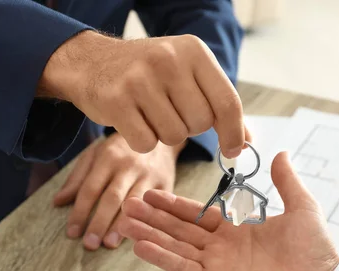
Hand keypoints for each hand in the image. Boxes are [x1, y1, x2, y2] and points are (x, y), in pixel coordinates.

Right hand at [38, 31, 250, 158]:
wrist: (92, 62)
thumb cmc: (147, 74)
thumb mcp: (187, 74)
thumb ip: (218, 105)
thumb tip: (246, 142)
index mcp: (193, 51)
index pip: (227, 101)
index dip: (234, 132)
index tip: (234, 150)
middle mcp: (169, 59)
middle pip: (201, 123)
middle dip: (189, 127)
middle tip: (171, 112)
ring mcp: (140, 79)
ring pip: (174, 136)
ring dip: (164, 135)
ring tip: (149, 114)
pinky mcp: (116, 101)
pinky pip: (146, 143)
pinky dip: (142, 141)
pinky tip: (133, 121)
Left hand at [53, 133, 180, 250]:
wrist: (156, 133)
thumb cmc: (120, 149)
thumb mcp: (95, 155)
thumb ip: (77, 178)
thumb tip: (58, 202)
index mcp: (108, 157)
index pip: (90, 188)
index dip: (80, 212)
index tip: (72, 233)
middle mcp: (129, 166)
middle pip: (112, 198)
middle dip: (99, 222)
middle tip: (89, 244)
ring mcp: (149, 175)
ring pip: (135, 203)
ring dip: (122, 225)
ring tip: (109, 244)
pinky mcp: (166, 184)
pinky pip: (154, 205)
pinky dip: (145, 221)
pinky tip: (137, 235)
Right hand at [119, 152, 338, 270]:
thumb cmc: (314, 251)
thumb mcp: (301, 206)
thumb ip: (285, 181)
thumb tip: (281, 154)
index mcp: (237, 229)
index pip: (197, 213)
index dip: (174, 204)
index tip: (152, 193)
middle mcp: (222, 247)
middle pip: (179, 229)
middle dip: (154, 217)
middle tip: (129, 205)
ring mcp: (216, 265)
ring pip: (175, 246)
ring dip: (150, 235)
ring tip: (126, 223)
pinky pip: (182, 268)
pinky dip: (161, 258)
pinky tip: (141, 247)